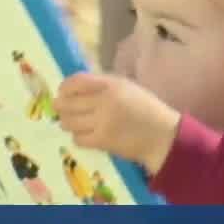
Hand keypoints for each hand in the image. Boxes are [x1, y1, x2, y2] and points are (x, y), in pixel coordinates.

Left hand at [56, 72, 181, 173]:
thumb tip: (74, 87)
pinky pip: (78, 138)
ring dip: (68, 122)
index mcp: (111, 84)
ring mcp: (102, 122)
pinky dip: (78, 136)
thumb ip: (102, 84)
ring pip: (69, 122)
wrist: (162, 135)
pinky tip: (85, 134)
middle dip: (61, 106)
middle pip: (68, 103)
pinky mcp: (103, 141)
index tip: (63, 92)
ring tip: (73, 122)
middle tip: (60, 109)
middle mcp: (104, 101)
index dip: (65, 87)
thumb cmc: (145, 108)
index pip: (76, 82)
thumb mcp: (126, 87)